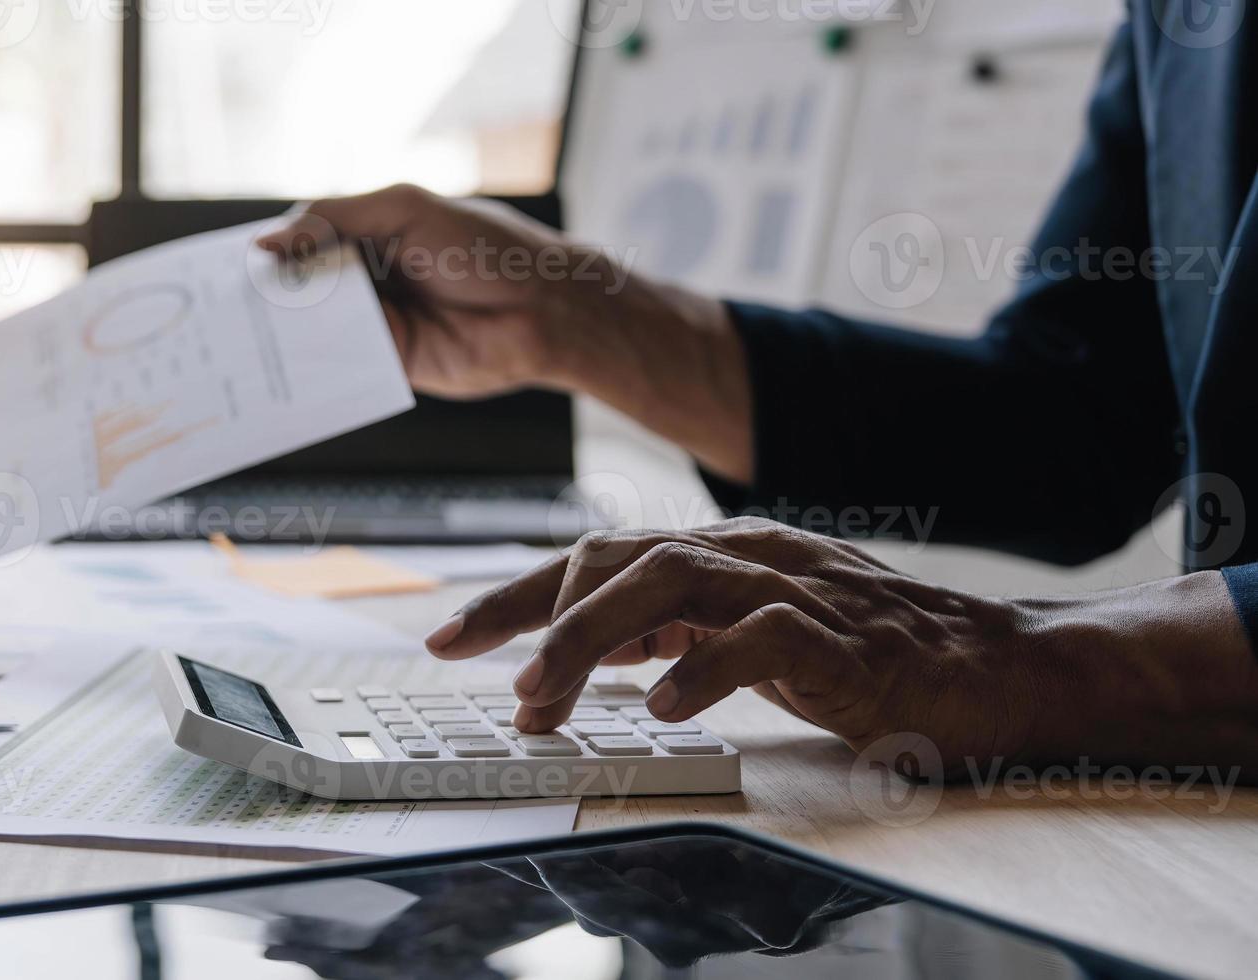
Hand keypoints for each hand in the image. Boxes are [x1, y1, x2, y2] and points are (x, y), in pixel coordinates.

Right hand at [258, 185, 595, 399]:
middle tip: (222, 309)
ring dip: (286, 330)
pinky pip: (343, 361)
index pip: (304, 238)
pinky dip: (316, 362)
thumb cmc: (483, 247)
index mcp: (368, 232)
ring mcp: (378, 320)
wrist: (543, 309)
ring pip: (317, 325)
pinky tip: (284, 364)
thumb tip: (267, 242)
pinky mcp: (389, 360)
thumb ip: (335, 220)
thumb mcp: (404, 211)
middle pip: (303, 285)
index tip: (227, 267)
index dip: (269, 251)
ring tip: (240, 338)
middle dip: (269, 295)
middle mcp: (368, 276)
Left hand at [424, 517, 1257, 774]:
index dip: (514, 595)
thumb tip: (590, 648)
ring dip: (593, 642)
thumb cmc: (865, 655)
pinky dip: (706, 669)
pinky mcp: (843, 635)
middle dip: (539, 621)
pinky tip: (666, 707)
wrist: (989, 667)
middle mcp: (744, 556)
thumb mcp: (745, 635)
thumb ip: (674, 628)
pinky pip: (761, 638)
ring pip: (668, 584)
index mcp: (718, 556)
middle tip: (504, 692)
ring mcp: (793, 588)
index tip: (448, 637)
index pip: (593, 558)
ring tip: (549, 698)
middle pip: (614, 560)